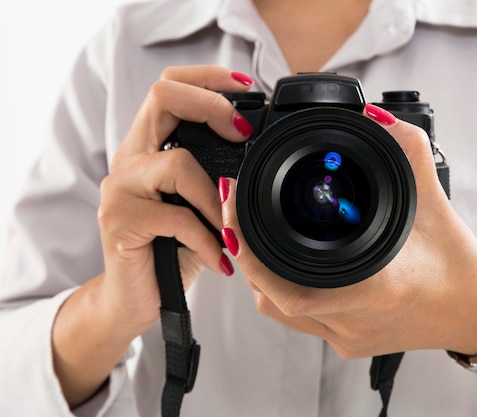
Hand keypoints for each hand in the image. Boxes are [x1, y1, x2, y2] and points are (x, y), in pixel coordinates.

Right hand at [53, 66, 257, 405]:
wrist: (134, 297)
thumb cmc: (174, 248)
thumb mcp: (200, 204)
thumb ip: (216, 175)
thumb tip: (261, 153)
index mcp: (149, 147)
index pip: (169, 87)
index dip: (207, 78)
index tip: (248, 89)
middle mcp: (130, 158)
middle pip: (162, 96)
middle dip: (212, 105)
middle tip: (243, 134)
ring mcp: (120, 187)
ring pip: (178, 163)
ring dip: (217, 200)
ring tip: (232, 233)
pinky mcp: (119, 221)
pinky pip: (178, 219)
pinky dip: (208, 242)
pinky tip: (220, 259)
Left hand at [220, 104, 476, 358]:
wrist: (476, 313)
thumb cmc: (458, 264)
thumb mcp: (435, 199)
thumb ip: (408, 150)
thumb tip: (376, 118)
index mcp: (373, 289)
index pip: (284, 284)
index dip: (248, 250)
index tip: (235, 208)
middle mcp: (353, 321)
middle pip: (269, 297)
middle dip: (244, 253)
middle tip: (237, 212)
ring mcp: (348, 339)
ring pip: (278, 312)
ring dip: (259, 274)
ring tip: (252, 235)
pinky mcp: (349, 345)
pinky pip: (297, 321)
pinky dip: (280, 292)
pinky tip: (282, 267)